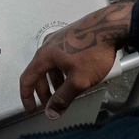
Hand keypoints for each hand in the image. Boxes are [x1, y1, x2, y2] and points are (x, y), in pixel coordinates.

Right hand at [19, 1, 134, 119]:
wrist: (112, 26)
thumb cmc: (94, 50)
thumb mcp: (78, 80)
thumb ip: (63, 98)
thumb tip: (51, 112)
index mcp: (45, 56)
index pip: (27, 79)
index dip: (27, 97)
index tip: (31, 108)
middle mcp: (49, 46)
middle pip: (39, 73)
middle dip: (44, 92)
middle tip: (52, 104)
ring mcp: (60, 39)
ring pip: (51, 65)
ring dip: (55, 81)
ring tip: (65, 92)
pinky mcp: (71, 37)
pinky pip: (60, 58)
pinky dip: (63, 71)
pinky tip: (75, 76)